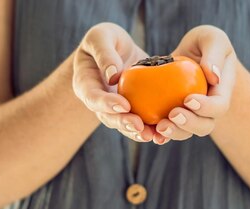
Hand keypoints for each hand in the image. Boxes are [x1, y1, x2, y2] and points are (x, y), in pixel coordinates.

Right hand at [73, 22, 161, 142]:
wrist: (115, 50)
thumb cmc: (105, 39)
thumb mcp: (101, 36)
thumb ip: (104, 52)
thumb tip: (113, 75)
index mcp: (85, 83)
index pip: (93, 97)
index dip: (106, 104)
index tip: (123, 105)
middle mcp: (97, 101)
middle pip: (108, 117)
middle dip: (123, 123)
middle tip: (139, 126)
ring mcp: (113, 108)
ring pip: (123, 124)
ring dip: (137, 132)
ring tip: (153, 136)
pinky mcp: (130, 110)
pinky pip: (139, 123)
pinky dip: (150, 129)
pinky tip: (164, 134)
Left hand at [154, 25, 236, 143]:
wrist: (192, 53)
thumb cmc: (204, 43)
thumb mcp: (212, 38)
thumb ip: (214, 52)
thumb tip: (213, 75)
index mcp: (221, 92)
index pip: (219, 106)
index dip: (206, 108)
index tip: (188, 99)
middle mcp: (209, 108)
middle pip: (204, 126)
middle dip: (189, 125)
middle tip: (172, 115)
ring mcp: (192, 114)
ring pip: (186, 132)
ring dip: (174, 132)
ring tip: (160, 126)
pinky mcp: (175, 115)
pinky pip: (169, 128)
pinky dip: (159, 133)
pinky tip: (150, 132)